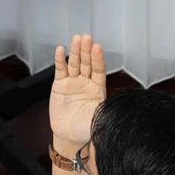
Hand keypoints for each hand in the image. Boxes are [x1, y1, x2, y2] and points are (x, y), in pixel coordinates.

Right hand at [49, 33, 106, 149]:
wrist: (69, 136)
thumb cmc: (86, 129)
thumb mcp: (98, 121)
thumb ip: (104, 114)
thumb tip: (114, 112)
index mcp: (98, 89)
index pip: (99, 70)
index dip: (98, 59)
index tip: (97, 48)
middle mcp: (86, 83)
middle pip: (87, 63)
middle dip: (86, 50)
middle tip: (86, 38)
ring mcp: (73, 82)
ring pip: (75, 63)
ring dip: (75, 51)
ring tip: (76, 39)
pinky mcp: (60, 85)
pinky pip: (60, 70)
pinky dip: (60, 60)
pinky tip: (61, 50)